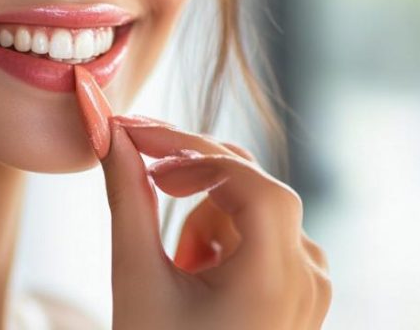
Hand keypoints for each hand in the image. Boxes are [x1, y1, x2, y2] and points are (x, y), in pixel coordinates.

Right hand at [73, 68, 331, 329]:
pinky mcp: (306, 292)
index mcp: (276, 280)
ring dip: (208, 218)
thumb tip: (106, 128)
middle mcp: (309, 277)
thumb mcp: (136, 280)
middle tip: (136, 168)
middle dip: (192, 183)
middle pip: (253, 186)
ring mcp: (313, 286)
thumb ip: (125, 196)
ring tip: (179, 269)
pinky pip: (267, 237)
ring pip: (255, 209)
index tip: (136, 145)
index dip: (190, 154)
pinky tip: (199, 278)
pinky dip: (228, 241)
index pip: (247, 180)